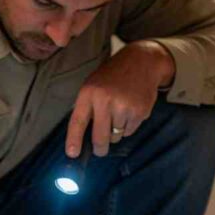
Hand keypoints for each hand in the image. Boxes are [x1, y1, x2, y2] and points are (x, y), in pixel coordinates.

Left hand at [65, 40, 175, 158]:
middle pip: (100, 138)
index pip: (78, 121)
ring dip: (116, 132)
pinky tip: (130, 110)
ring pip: (116, 136)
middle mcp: (105, 100)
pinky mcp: (139, 111)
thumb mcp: (93, 85)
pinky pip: (129, 132)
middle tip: (100, 151)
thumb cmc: (113, 76)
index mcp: (89, 93)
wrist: (142, 61)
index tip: (72, 154)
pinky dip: (128, 126)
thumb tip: (81, 137)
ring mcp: (123, 106)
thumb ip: (87, 107)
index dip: (74, 140)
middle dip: (99, 148)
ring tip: (119, 113)